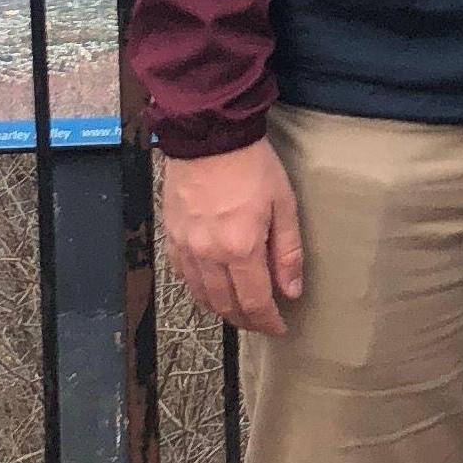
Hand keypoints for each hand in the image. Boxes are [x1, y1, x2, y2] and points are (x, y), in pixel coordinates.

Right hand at [157, 138, 304, 335]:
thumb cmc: (251, 165)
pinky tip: (211, 287)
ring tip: (239, 310)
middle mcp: (208, 254)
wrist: (208, 134)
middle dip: (246, 320)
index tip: (279, 328)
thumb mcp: (283, 205)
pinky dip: (198, 289)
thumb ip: (288, 253)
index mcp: (240, 248)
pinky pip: (183, 275)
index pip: (254, 302)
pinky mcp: (171, 235)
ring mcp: (186, 246)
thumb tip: (291, 290)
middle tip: (262, 322)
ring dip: (222, 309)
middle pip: (226, 305)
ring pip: (201, 295)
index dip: (268, 322)